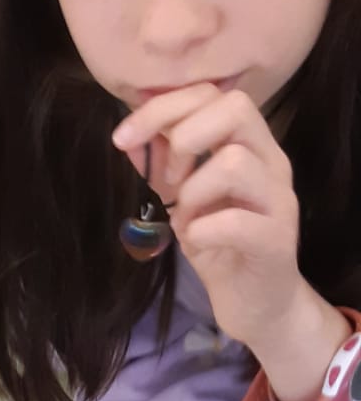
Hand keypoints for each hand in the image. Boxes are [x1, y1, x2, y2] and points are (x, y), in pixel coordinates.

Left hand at [114, 87, 349, 400]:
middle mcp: (270, 162)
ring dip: (192, 192)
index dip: (162, 109)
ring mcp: (278, 199)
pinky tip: (197, 244)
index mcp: (248, 145)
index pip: (210, 95)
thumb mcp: (182, 202)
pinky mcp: (277, 241)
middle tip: (168, 180)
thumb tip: (129, 138)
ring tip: (185, 219)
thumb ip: (161, 168)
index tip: (122, 139)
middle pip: (236, 108)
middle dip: (185, 135)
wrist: (258, 305)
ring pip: (234, 163)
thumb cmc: (220, 247)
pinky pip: (236, 221)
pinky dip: (202, 231)